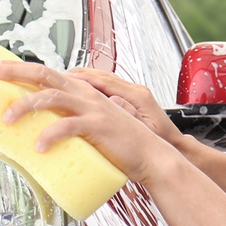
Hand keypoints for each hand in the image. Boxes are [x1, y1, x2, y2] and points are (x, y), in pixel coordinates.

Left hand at [0, 61, 180, 187]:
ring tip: (7, 118)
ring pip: (52, 97)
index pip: (46, 73)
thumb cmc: (118, 144)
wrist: (149, 155)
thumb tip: (35, 134)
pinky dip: (50, 135)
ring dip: (26, 105)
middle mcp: (85, 94)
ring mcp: (92, 108)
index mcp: (81, 91)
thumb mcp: (87, 127)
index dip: (20, 69)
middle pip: (44, 74)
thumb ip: (66, 123)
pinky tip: (39, 146)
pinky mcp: (98, 126)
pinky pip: (68, 126)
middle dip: (15, 71)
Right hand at [64, 67, 186, 149]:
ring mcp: (132, 94)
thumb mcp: (144, 131)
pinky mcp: (129, 101)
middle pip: (100, 76)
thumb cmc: (159, 143)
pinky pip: (105, 89)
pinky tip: (77, 92)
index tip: (64, 77)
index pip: (105, 81)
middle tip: (55, 76)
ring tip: (61, 81)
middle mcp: (135, 91)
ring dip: (81, 80)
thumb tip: (114, 102)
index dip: (82, 78)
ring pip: (101, 80)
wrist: (169, 150)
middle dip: (77, 75)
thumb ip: (129, 115)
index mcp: (138, 96)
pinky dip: (90, 87)